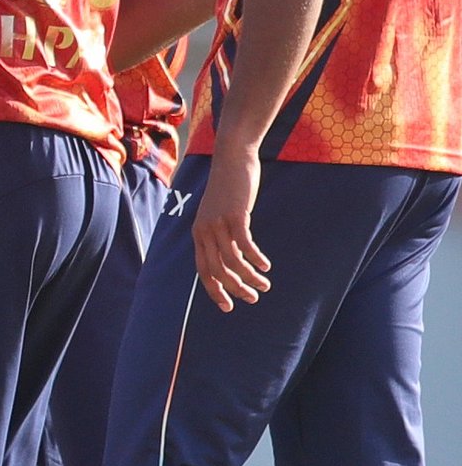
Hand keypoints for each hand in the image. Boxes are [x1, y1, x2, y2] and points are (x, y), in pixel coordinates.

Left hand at [192, 139, 270, 312]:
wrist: (232, 159)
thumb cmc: (228, 189)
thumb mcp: (218, 213)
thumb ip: (220, 234)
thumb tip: (230, 258)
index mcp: (198, 233)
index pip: (203, 271)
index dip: (214, 291)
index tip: (228, 307)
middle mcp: (205, 231)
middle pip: (217, 271)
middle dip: (235, 289)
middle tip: (253, 299)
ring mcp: (219, 223)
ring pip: (232, 261)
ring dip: (250, 277)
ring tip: (264, 285)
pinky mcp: (235, 215)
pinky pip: (245, 245)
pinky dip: (256, 259)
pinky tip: (266, 265)